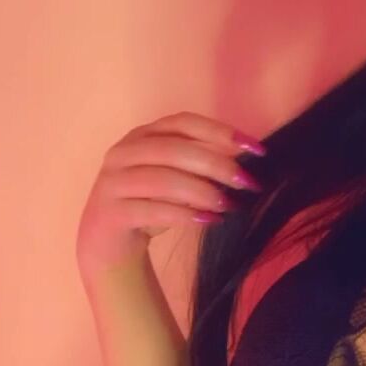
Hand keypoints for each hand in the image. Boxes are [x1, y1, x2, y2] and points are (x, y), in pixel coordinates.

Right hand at [76, 111, 265, 272]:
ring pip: (163, 180)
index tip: (256, 149)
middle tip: (246, 183)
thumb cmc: (151, 203)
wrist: (109, 243)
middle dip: (217, 165)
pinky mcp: (109, 212)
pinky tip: (209, 221)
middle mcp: (124, 151)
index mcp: (143, 135)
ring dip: (203, 192)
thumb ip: (203, 162)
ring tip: (229, 205)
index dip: (221, 132)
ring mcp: (112, 181)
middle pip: (175, 149)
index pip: (185, 123)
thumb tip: (247, 158)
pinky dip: (185, 215)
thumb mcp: (179, 177)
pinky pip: (151, 210)